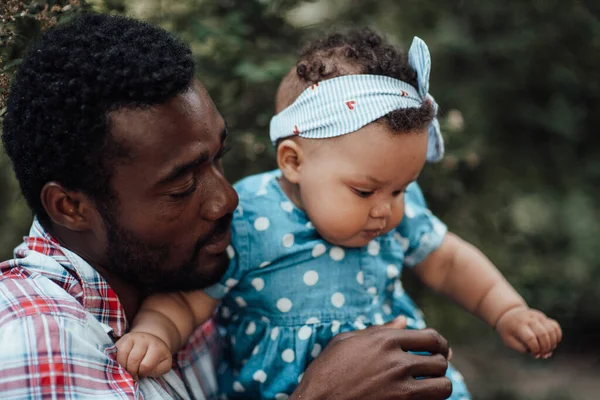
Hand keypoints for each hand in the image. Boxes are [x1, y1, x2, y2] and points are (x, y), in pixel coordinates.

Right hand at [115, 332, 172, 379]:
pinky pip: (115, 352)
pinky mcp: (123, 338)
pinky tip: (122, 364)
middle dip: (132, 372)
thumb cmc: (157, 357)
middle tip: (134, 374)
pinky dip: (117, 361)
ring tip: (128, 369)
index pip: (145, 365)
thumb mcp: (164, 365)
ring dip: (123, 367)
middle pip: (133, 361)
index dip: (142, 374)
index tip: (143, 375)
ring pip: (122, 355)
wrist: (152, 341)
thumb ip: (158, 370)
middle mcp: (145, 339)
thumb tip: (144, 372)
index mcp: (157, 347)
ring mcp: (133, 337)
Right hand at [290, 325, 452, 399]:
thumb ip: (379, 330)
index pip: (431, 338)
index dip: (440, 344)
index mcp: (385, 340)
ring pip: (443, 386)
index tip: (438, 350)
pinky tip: (418, 397)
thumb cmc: (327, 370)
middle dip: (440, 365)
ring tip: (430, 386)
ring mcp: (400, 388)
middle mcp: (396, 362)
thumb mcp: (346, 341)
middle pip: (441, 361)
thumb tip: (404, 321)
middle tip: (432, 369)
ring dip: (439, 385)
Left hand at [495, 306, 561, 358]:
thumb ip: (519, 347)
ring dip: (552, 344)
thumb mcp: (508, 340)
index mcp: (519, 325)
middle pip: (543, 334)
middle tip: (543, 355)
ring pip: (551, 330)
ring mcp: (538, 316)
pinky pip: (555, 326)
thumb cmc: (508, 330)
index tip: (535, 355)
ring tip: (547, 352)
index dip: (535, 349)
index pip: (530, 338)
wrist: (508, 314)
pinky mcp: (544, 317)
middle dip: (545, 348)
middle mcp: (529, 319)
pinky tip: (552, 344)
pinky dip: (557, 337)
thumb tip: (534, 352)